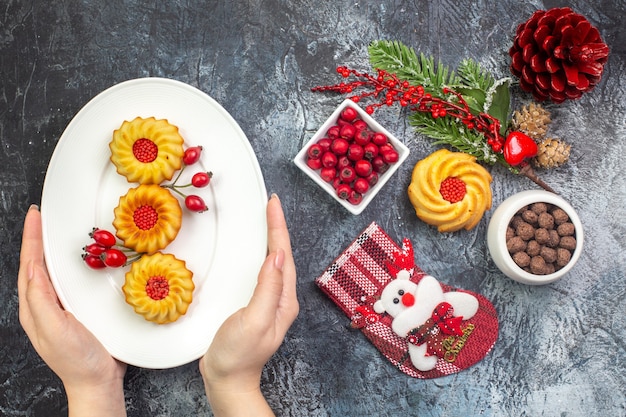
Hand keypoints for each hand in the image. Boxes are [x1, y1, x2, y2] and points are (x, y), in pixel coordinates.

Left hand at [18, 205, 126, 416]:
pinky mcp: (80, 309)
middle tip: (43, 217)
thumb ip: (42, 301)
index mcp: (35, 308)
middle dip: (38, 239)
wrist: (98, 381)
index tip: (35, 216)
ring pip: (55, 272)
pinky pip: (72, 282)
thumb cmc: (78, 359)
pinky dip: (74, 266)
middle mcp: (46, 305)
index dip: (31, 239)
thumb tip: (35, 270)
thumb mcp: (55, 330)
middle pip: (38, 264)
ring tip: (57, 232)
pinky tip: (83, 260)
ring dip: (54, 250)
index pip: (30, 265)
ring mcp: (63, 307)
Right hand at [199, 194, 298, 415]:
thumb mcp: (253, 321)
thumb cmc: (238, 355)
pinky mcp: (255, 302)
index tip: (272, 205)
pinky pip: (261, 270)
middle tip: (271, 204)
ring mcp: (268, 300)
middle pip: (282, 253)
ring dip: (270, 237)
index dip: (278, 227)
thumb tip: (277, 257)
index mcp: (283, 300)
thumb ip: (267, 289)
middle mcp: (280, 298)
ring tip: (267, 217)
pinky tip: (255, 248)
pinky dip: (259, 252)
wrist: (227, 379)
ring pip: (272, 260)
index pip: (283, 254)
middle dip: (277, 226)